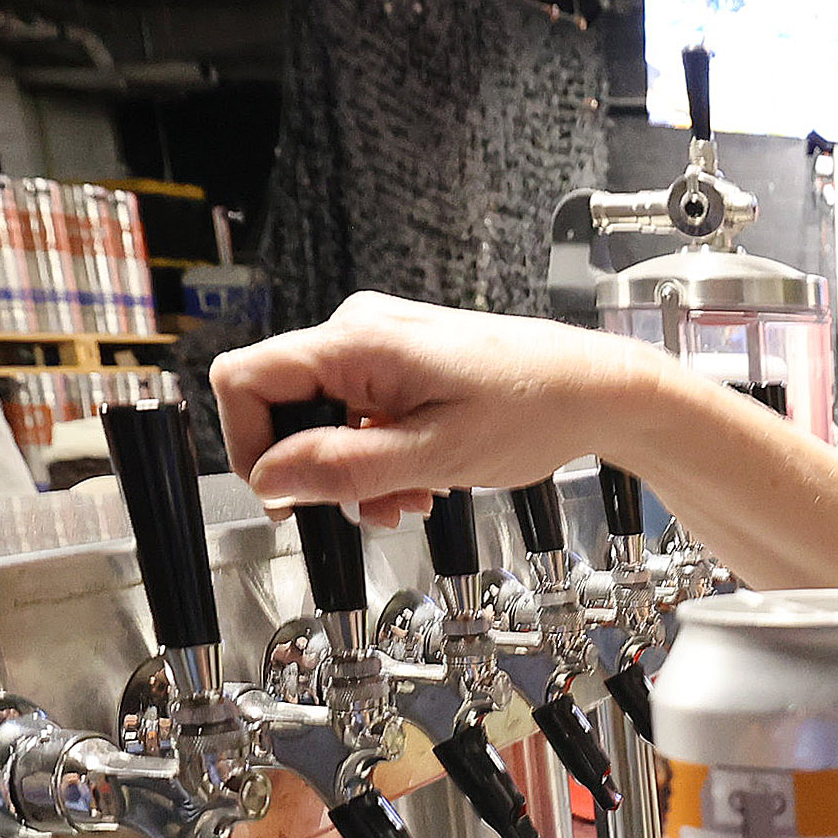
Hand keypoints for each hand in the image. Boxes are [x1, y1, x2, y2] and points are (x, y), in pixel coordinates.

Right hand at [209, 292, 690, 527]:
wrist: (593, 390)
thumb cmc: (534, 408)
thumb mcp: (436, 455)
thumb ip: (347, 468)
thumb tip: (271, 481)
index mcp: (356, 341)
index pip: (244, 381)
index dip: (250, 447)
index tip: (289, 499)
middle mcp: (358, 331)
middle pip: (281, 405)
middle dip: (315, 469)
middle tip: (366, 506)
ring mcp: (377, 345)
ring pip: (322, 418)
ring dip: (353, 471)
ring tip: (407, 497)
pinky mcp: (398, 364)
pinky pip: (357, 415)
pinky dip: (377, 456)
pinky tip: (417, 480)